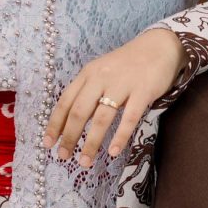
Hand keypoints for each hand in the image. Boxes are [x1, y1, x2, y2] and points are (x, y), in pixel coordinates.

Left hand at [47, 26, 185, 165]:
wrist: (160, 46)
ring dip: (91, 143)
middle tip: (63, 157)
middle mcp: (101, 78)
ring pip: (101, 118)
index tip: (47, 143)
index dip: (55, 124)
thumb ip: (88, 91)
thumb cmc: (129, 63)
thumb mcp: (102, 71)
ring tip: (84, 162)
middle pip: (79, 112)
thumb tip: (72, 122)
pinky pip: (129, 118)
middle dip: (69, 137)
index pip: (65, 101)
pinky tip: (114, 152)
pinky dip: (120, 136)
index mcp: (88, 74)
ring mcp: (122, 85)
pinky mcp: (143, 92)